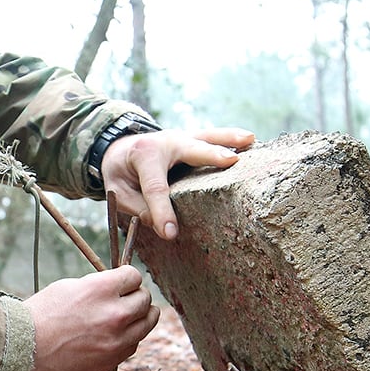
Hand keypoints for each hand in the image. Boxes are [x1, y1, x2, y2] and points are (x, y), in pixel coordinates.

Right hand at [24, 266, 159, 370]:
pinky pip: (133, 344)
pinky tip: (111, 335)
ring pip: (147, 323)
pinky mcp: (113, 360)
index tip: (121, 281)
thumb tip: (116, 287)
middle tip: (125, 298)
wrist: (22, 350)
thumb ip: (97, 286)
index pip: (133, 276)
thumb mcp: (67, 288)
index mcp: (100, 290)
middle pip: (145, 299)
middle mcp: (115, 314)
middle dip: (135, 296)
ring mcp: (117, 340)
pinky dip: (127, 338)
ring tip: (126, 316)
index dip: (126, 277)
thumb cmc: (40, 316)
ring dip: (139, 317)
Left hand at [101, 126, 254, 239]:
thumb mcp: (118, 192)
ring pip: (206, 137)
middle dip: (210, 156)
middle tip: (231, 161)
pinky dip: (230, 137)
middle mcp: (164, 141)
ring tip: (250, 140)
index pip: (156, 187)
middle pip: (190, 150)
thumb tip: (164, 226)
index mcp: (142, 155)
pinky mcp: (191, 140)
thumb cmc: (121, 173)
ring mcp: (180, 138)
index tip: (170, 233)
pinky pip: (212, 137)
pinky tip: (251, 139)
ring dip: (228, 140)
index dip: (162, 211)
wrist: (119, 148)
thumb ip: (138, 208)